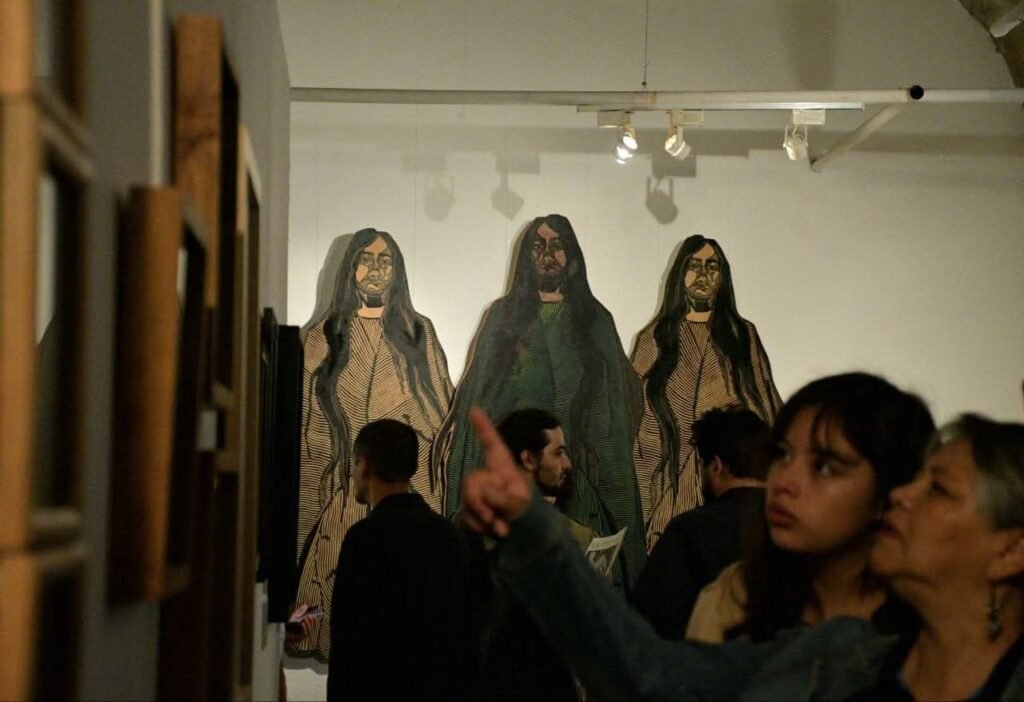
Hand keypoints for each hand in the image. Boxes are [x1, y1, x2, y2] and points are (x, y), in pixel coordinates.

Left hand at [285, 604, 316, 643]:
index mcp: (307, 627)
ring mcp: (304, 635)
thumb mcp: (295, 616)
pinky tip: (302, 623)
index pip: (313, 623)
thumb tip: (306, 605)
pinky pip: (304, 633)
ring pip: (309, 629)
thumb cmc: (289, 625)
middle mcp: (307, 631)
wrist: (283, 633)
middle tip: (309, 615)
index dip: (314, 619)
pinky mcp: (300, 638)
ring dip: (308, 623)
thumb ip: (300, 611)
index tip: (314, 614)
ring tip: (305, 617)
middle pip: (312, 626)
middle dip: (311, 620)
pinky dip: (304, 627)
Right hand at [461, 406, 532, 536]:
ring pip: (467, 499)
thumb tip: (485, 492)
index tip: (475, 409)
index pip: (492, 443)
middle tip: (492, 519)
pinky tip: (489, 531)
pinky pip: (466, 514)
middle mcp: (487, 476)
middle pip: (471, 480)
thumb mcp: (520, 504)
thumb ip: (504, 498)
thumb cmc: (525, 510)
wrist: (523, 534)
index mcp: (502, 467)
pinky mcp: (471, 509)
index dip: (483, 427)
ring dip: (482, 517)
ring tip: (500, 529)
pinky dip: (477, 525)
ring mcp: (478, 492)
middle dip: (478, 501)